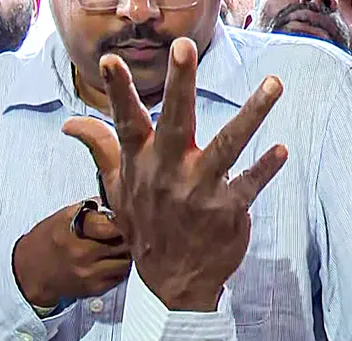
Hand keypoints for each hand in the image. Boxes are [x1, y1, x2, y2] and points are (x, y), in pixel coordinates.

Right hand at [12, 201, 129, 308]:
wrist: (30, 272)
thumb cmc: (46, 242)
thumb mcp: (62, 217)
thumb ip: (89, 211)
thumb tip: (114, 202)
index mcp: (72, 230)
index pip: (113, 224)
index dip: (123, 222)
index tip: (124, 220)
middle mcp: (81, 252)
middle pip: (123, 243)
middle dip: (126, 237)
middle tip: (123, 234)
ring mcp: (89, 272)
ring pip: (126, 261)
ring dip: (126, 254)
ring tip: (116, 248)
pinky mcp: (95, 287)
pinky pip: (120, 276)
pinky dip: (119, 268)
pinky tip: (109, 262)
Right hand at [62, 38, 287, 312]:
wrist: (173, 281)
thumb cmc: (147, 226)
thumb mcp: (118, 188)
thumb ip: (102, 148)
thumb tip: (70, 122)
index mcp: (142, 163)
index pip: (126, 122)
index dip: (118, 92)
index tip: (110, 60)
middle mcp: (169, 173)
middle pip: (175, 121)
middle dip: (180, 84)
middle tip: (184, 47)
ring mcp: (199, 191)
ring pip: (228, 145)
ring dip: (252, 114)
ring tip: (273, 85)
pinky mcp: (227, 209)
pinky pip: (250, 184)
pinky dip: (266, 168)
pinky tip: (281, 150)